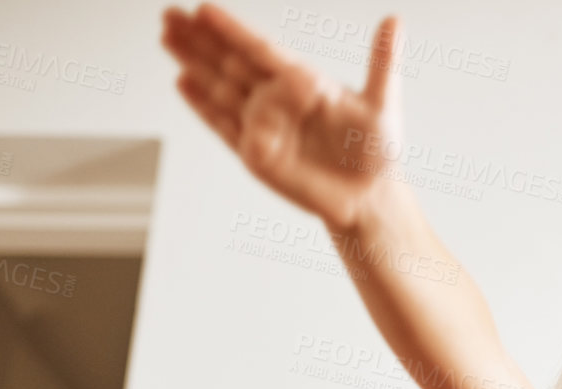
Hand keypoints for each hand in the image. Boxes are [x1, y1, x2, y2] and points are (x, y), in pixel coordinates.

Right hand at [161, 3, 405, 230]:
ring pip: (220, 87)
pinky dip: (203, 106)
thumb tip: (394, 20)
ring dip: (193, 63)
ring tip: (167, 38)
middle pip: (230, 61)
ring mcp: (263, 124)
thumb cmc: (377, 151)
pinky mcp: (256, 153)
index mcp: (303, 80)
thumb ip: (383, 61)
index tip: (205, 9)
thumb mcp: (383, 103)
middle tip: (169, 12)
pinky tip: (182, 83)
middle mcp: (277, 98)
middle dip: (199, 39)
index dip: (232, 30)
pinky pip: (224, 125)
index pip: (260, 49)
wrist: (370, 198)